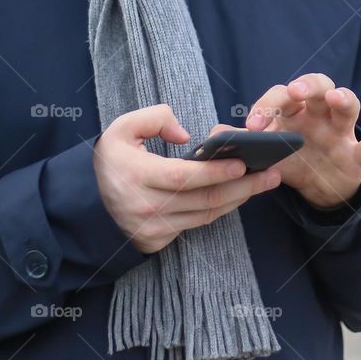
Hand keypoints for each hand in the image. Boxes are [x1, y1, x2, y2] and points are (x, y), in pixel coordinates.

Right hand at [93, 104, 281, 253]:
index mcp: (136, 176)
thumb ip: (154, 119)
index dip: (214, 172)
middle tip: (271, 173)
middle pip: (204, 199)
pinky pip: (199, 223)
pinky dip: (222, 209)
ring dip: (239, 198)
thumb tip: (186, 136)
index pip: (183, 177)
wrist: (89, 205)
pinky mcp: (160, 241)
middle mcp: (147, 207)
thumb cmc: (112, 162)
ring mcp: (155, 228)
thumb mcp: (121, 128)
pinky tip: (240, 194)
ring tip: (264, 181)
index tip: (242, 163)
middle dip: (243, 186)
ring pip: (206, 215)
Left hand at [244, 73, 360, 208]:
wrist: (318, 189)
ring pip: (348, 106)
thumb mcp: (266, 153)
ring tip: (336, 99)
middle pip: (317, 86)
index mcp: (292, 111)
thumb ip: (244, 143)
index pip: (280, 96)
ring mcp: (340, 133)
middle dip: (306, 86)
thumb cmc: (290, 160)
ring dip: (343, 99)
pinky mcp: (356, 156)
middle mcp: (318, 115)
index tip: (251, 127)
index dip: (266, 107)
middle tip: (293, 93)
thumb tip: (215, 134)